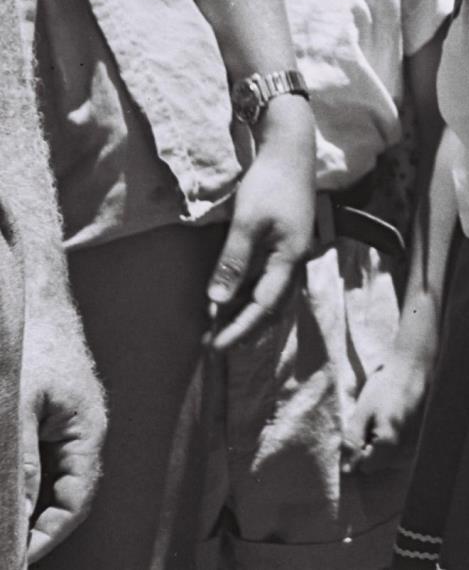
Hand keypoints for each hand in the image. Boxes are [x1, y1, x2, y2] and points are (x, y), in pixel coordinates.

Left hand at [20, 300, 104, 562]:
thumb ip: (23, 463)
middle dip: (31, 525)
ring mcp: (66, 424)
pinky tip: (8, 484)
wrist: (33, 298)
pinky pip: (40, 460)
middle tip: (4, 544)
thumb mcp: (19, 407)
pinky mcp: (49, 416)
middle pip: (63, 496)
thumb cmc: (31, 343)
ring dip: (24, 501)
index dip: (44, 537)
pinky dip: (21, 478)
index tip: (13, 557)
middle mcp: (83, 433)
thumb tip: (17, 518)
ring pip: (49, 479)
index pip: (75, 501)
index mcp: (87, 431)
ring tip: (3, 518)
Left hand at [208, 99, 315, 349]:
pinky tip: (235, 294)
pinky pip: (270, 278)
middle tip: (215, 344)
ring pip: (272, 294)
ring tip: (220, 325)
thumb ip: (233, 263)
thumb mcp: (247, 222)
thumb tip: (217, 303)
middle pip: (272, 306)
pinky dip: (251, 293)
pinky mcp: (287, 241)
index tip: (214, 347)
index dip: (239, 329)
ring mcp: (293, 251)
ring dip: (247, 312)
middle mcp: (295, 260)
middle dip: (244, 327)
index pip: (263, 306)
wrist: (291, 150)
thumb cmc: (269, 184)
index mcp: (289, 259)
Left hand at [344, 347, 429, 472]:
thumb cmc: (385, 387)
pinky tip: (390, 418)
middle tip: (370, 422)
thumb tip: (347, 470)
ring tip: (380, 419)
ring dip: (380, 443)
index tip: (360, 430)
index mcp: (390, 444)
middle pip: (378, 463)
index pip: (365, 467)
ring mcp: (413, 442)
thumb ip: (353, 441)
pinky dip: (391, 438)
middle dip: (369, 448)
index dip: (357, 451)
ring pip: (388, 456)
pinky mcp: (416, 435)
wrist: (413, 368)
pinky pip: (398, 448)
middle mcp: (405, 448)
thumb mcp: (362, 412)